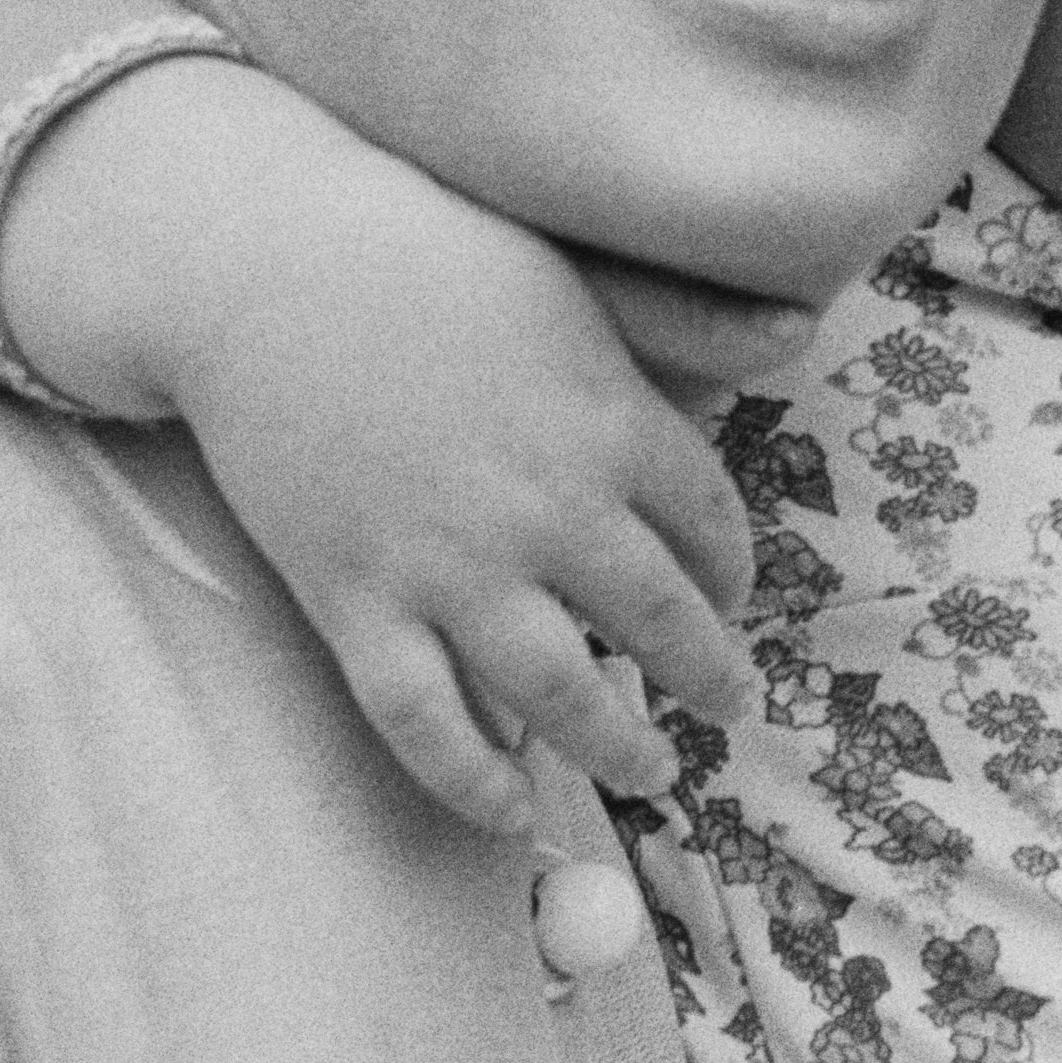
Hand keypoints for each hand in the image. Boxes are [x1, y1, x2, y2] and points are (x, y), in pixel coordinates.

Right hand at [0, 58, 779, 836]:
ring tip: (657, 769)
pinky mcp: (356, 602)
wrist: (262, 262)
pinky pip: (426, 724)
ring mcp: (451, 566)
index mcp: (613, 423)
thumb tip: (799, 329)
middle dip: (709, 675)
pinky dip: (471, 781)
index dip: (732, 572)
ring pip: (562, 695)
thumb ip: (683, 323)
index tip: (732, 594)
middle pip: (660, 622)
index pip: (712, 526)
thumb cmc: (426, 252)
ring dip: (620, 746)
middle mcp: (549, 509)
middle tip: (732, 704)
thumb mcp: (576, 277)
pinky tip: (510, 811)